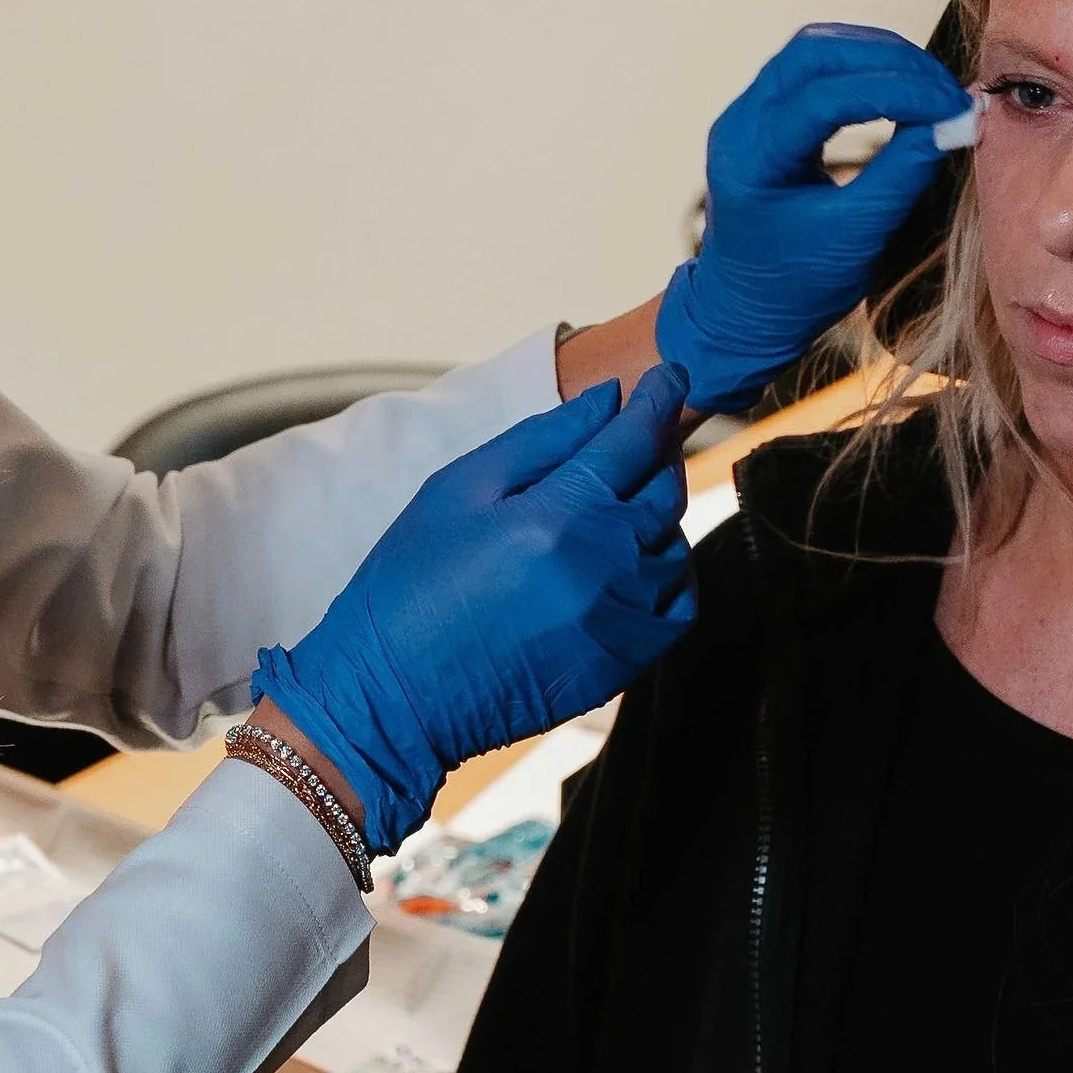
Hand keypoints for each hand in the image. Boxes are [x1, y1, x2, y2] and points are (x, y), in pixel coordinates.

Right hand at [252, 365, 695, 854]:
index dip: (658, 399)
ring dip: (658, 513)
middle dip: (657, 450)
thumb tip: (607, 399)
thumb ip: (539, 439)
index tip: (670, 376)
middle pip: (663, 488)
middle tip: (639, 434)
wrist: (394, 697)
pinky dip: (671, 574)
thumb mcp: (456, 490)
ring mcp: (620, 620)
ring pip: (673, 544)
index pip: (633, 439)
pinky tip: (637, 562)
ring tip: (618, 502)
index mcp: (557, 514)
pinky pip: (678, 606)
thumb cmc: (410, 584)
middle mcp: (603, 567)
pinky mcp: (623, 664)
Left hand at [656, 23, 971, 415]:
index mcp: (750, 158)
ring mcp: (746, 115)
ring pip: (812, 50)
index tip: (951, 106)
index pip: (825, 96)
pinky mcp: (765, 116)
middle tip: (943, 89)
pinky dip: (859, 69)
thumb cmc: (796, 285)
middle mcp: (739, 124)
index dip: (897, 91)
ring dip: (875, 56)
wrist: (745, 309)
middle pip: (814, 52)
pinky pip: (811, 70)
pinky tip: (898, 89)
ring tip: (928, 86)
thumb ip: (903, 174)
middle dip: (888, 59)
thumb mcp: (857, 235)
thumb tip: (955, 121)